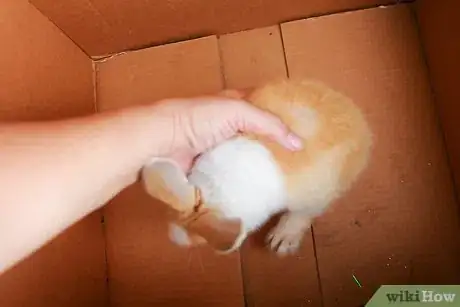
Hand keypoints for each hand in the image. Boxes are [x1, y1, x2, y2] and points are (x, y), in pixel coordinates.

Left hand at [150, 90, 302, 171]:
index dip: (281, 119)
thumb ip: (269, 123)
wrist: (162, 140)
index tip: (303, 134)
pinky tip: (258, 192)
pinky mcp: (207, 168)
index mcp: (233, 105)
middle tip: (297, 165)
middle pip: (255, 137)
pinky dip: (241, 182)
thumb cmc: (199, 118)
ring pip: (243, 158)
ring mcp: (216, 149)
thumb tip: (299, 144)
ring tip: (282, 182)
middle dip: (273, 149)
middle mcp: (225, 127)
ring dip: (257, 168)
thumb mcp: (238, 111)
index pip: (263, 110)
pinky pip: (229, 176)